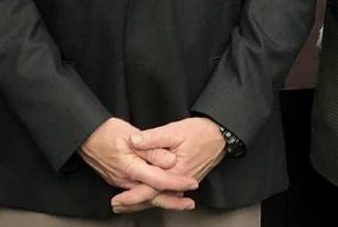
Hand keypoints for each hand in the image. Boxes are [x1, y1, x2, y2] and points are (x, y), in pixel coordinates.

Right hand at [79, 118, 197, 212]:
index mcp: (130, 168)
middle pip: (153, 196)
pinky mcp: (117, 181)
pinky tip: (157, 195)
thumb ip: (152, 149)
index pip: (159, 180)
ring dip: (162, 200)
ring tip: (178, 201)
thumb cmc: (105, 132)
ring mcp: (119, 182)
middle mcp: (125, 180)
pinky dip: (149, 197)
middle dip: (172, 201)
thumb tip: (170, 162)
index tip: (192, 183)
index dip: (178, 182)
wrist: (83, 135)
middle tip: (189, 204)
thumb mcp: (130, 134)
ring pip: (144, 197)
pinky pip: (136, 193)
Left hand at [112, 118, 228, 212]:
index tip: (118, 200)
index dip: (132, 196)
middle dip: (134, 204)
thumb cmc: (200, 132)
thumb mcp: (175, 131)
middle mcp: (180, 183)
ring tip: (127, 205)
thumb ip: (153, 137)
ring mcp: (184, 184)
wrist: (220, 135)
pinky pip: (169, 194)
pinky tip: (147, 197)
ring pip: (161, 198)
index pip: (150, 190)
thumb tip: (133, 141)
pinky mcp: (186, 181)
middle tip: (117, 206)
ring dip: (143, 202)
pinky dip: (156, 197)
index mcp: (175, 173)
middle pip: (154, 198)